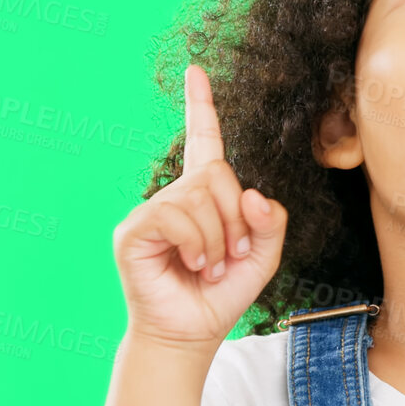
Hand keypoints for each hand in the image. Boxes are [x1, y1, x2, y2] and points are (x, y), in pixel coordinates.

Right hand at [112, 64, 287, 353]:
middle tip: (231, 253)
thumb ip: (270, 223)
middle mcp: (174, 197)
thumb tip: (254, 195)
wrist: (191, 334)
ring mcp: (150, 212)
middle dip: (236, 216)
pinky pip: (174, 214)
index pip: (203, 142)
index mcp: (203, 197)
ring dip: (218, 238)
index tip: (196, 70)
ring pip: (199, 195)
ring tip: (209, 266)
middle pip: (217, 172)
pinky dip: (196, 241)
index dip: (201, 106)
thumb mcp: (262, 257)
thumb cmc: (221, 295)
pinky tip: (193, 264)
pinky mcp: (133, 231)